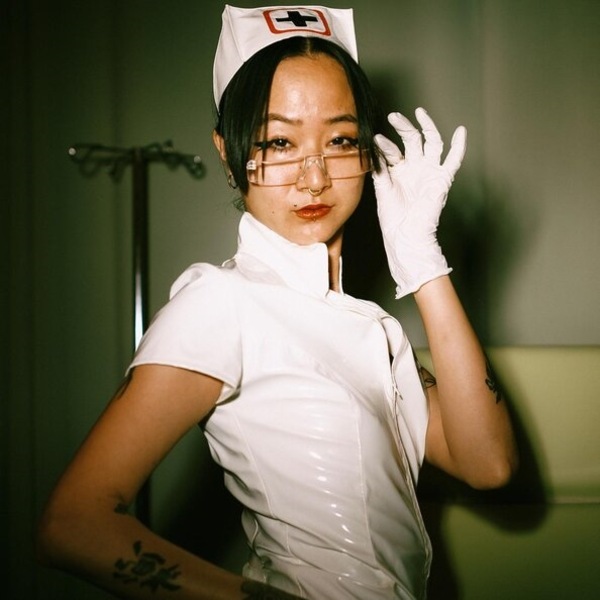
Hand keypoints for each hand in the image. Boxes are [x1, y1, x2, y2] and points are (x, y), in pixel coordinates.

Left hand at [372, 107, 466, 297]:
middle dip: (404, 127)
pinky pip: (453, 161)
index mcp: (398, 170)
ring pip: (432, 143)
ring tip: (419, 113)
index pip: (393, 150)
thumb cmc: (392, 218)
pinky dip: (459, 146)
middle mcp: (415, 168)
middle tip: (394, 116)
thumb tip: (373, 148)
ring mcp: (429, 172)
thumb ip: (379, 169)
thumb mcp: (381, 189)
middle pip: (412, 140)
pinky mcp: (441, 180)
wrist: (405, 236)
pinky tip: (460, 131)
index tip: (376, 139)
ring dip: (426, 127)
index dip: (385, 144)